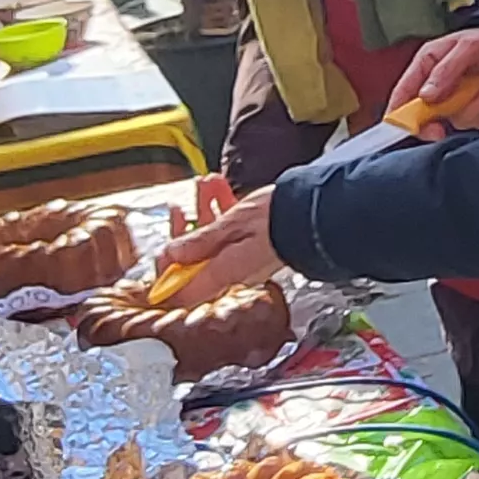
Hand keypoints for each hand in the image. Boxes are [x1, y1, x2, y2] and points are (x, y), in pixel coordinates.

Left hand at [155, 190, 278, 304]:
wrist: (316, 214)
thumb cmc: (280, 219)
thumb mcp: (231, 223)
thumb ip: (200, 241)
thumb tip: (173, 254)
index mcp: (224, 274)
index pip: (183, 291)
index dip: (167, 275)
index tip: (162, 254)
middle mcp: (232, 275)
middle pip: (195, 264)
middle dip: (186, 233)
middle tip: (182, 211)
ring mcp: (243, 264)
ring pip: (213, 245)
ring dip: (205, 214)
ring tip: (206, 186)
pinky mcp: (254, 252)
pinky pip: (230, 238)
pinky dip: (223, 215)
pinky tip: (221, 191)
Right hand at [388, 28, 478, 136]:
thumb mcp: (467, 46)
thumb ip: (445, 70)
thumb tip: (425, 96)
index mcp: (424, 67)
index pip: (401, 97)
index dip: (400, 117)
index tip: (413, 128)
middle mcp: (435, 90)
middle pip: (425, 120)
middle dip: (441, 122)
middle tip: (449, 121)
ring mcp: (454, 105)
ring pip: (458, 121)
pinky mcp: (474, 114)